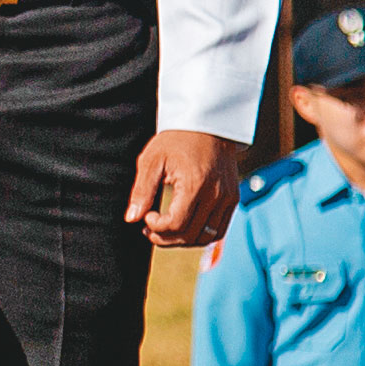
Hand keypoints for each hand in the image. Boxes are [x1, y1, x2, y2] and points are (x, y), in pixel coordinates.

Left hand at [125, 130, 246, 248]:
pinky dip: (200, 235)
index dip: (156, 227)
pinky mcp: (233, 199)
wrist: (208, 124)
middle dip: (165, 238)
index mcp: (195, 184)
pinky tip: (183, 226)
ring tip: (164, 229)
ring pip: (206, 237)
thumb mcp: (152, 160)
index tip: (146, 215)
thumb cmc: (176, 140)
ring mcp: (228, 198)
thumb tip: (131, 218)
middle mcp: (216, 194)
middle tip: (149, 228)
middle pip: (190, 234)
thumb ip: (141, 191)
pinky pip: (219, 230)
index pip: (176, 224)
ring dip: (183, 241)